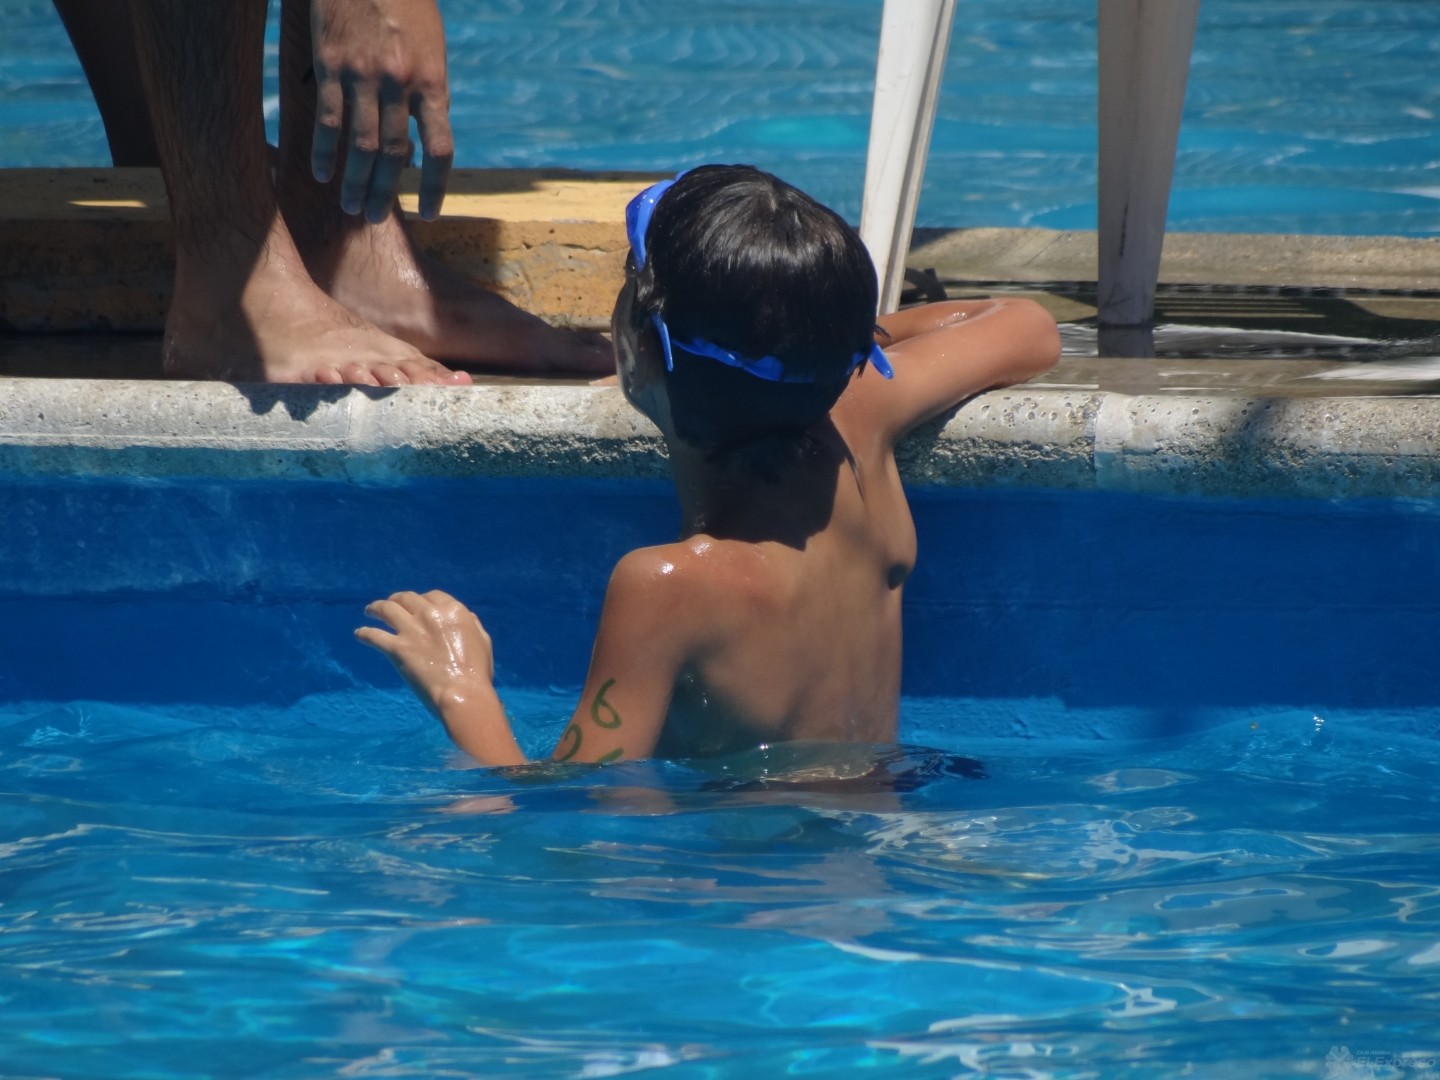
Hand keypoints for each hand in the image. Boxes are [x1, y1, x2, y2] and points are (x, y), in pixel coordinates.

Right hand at [309, 0, 454, 222]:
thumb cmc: (407, 3)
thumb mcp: (431, 46)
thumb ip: (427, 92)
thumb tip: (419, 142)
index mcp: (433, 82)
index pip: (440, 149)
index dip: (436, 187)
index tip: (430, 213)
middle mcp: (401, 84)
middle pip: (395, 155)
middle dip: (385, 192)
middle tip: (374, 218)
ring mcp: (364, 76)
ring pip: (361, 145)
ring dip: (355, 182)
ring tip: (350, 207)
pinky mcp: (331, 65)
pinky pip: (328, 118)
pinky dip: (324, 151)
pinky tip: (321, 173)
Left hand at [356, 589, 493, 719]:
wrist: (463, 694)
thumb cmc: (477, 673)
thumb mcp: (483, 641)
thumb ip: (471, 624)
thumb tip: (461, 616)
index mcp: (453, 611)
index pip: (432, 596)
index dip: (422, 599)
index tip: (416, 605)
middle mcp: (430, 614)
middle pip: (407, 598)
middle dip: (397, 599)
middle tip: (390, 605)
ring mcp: (412, 630)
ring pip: (386, 609)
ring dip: (376, 608)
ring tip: (369, 611)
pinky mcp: (397, 648)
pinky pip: (374, 636)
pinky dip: (364, 634)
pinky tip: (359, 634)